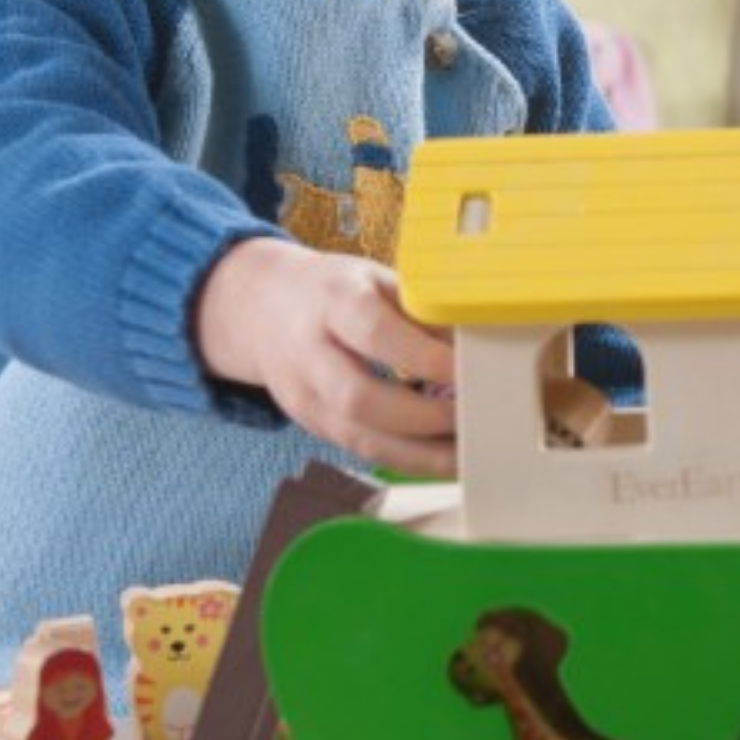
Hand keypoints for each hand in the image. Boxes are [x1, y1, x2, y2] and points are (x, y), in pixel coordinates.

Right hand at [195, 236, 457, 478]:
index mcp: (332, 301)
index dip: (421, 356)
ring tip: (469, 450)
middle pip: (359, 398)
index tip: (466, 370)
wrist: (263, 309)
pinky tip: (444, 458)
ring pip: (359, 438)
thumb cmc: (335, 291)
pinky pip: (361, 452)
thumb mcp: (376, 280)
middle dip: (423, 416)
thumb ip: (420, 309)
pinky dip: (406, 460)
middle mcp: (310, 354)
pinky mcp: (312, 427)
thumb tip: (476, 343)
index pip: (373, 333)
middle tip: (471, 416)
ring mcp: (304, 398)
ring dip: (420, 453)